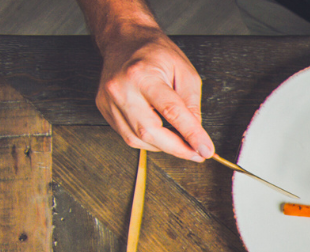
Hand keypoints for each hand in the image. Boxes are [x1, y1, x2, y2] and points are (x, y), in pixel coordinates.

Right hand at [93, 26, 212, 160]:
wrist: (125, 40)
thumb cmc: (155, 53)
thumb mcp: (185, 73)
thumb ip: (191, 105)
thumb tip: (195, 135)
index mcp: (142, 75)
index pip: (171, 111)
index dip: (191, 135)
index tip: (205, 150)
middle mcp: (121, 88)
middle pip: (150, 131)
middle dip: (176, 148)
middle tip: (196, 152)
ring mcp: (108, 100)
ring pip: (137, 138)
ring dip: (163, 146)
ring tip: (180, 140)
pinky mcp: (104, 108)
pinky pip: (128, 135)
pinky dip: (148, 140)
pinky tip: (160, 133)